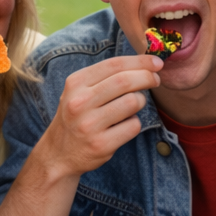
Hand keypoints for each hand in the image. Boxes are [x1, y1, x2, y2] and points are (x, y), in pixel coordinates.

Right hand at [40, 55, 162, 178]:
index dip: (140, 61)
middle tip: (156, 80)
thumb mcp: (78, 92)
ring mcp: (89, 124)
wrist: (59, 154)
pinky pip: (133, 126)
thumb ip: (103, 77)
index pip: (114, 65)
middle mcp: (80, 102)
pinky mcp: (101, 144)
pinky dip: (134, 123)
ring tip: (134, 105)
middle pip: (125, 81)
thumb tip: (142, 64)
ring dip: (141, 101)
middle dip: (147, 77)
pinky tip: (125, 125)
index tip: (156, 63)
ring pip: (132, 102)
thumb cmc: (76, 118)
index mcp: (75, 83)